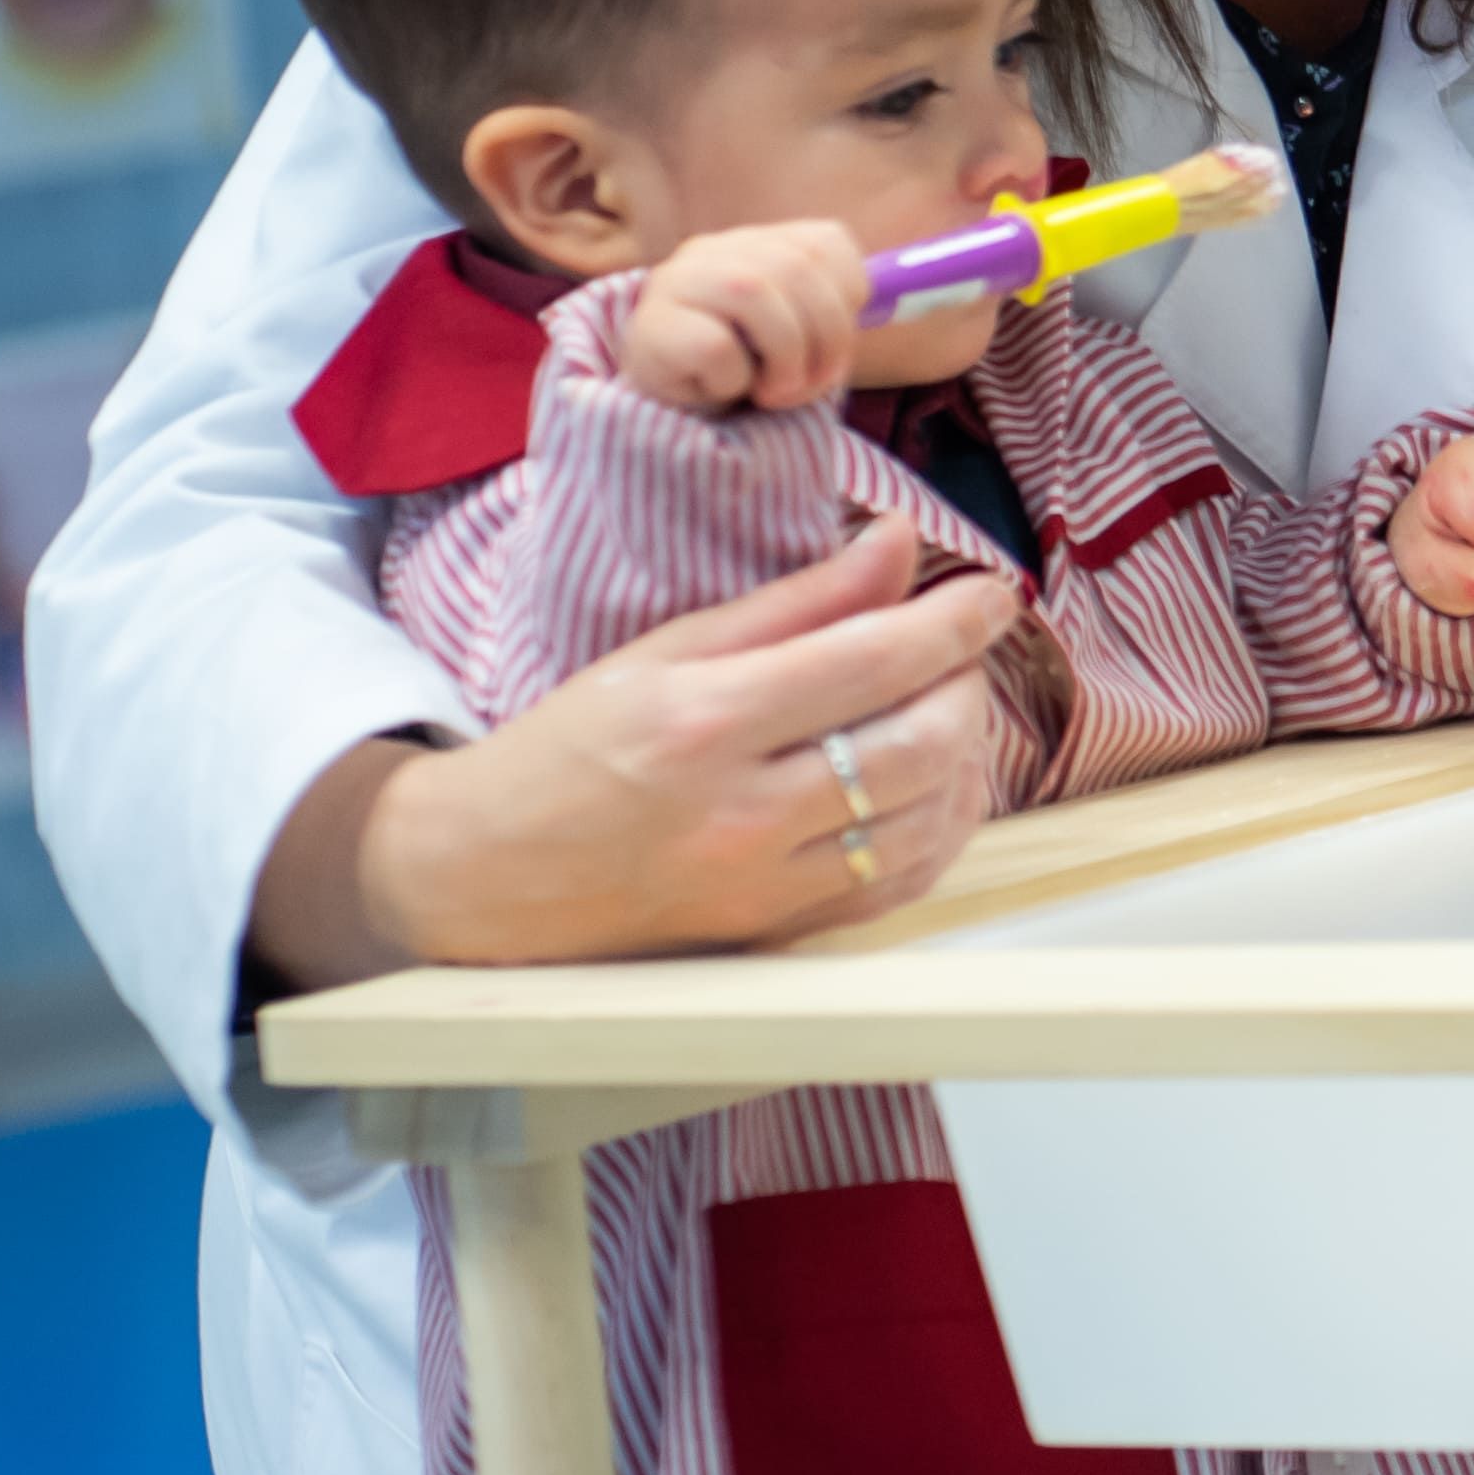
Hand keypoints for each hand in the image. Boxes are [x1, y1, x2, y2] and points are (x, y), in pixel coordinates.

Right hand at [248, 520, 1019, 988]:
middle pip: (919, 744)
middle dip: (965, 687)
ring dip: (965, 756)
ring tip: (947, 711)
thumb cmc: (569, 750)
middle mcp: (741, 812)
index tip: (993, 594)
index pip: (873, 661)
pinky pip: (901, 883)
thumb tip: (900, 541)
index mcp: (704, 722)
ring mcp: (763, 884)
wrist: (479, 876)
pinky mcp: (776, 933)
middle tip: (958, 655)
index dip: (953, 623)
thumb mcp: (668, 652)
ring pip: (926, 820)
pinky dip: (941, 828)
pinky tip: (934, 785)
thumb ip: (798, 602)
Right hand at [618, 220, 878, 411]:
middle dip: (826, 339)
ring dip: (785, 361)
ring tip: (773, 390)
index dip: (848, 295)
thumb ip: (838, 309)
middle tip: (814, 383)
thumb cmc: (747, 370)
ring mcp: (676, 283)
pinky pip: (715, 346)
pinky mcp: (651, 328)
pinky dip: (735, 380)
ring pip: (756, 296)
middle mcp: (715, 250)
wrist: (674, 410)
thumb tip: (909, 293)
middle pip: (798, 269)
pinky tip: (723, 389)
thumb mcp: (801, 333)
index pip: (826, 242)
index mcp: (760, 243)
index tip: (837, 340)